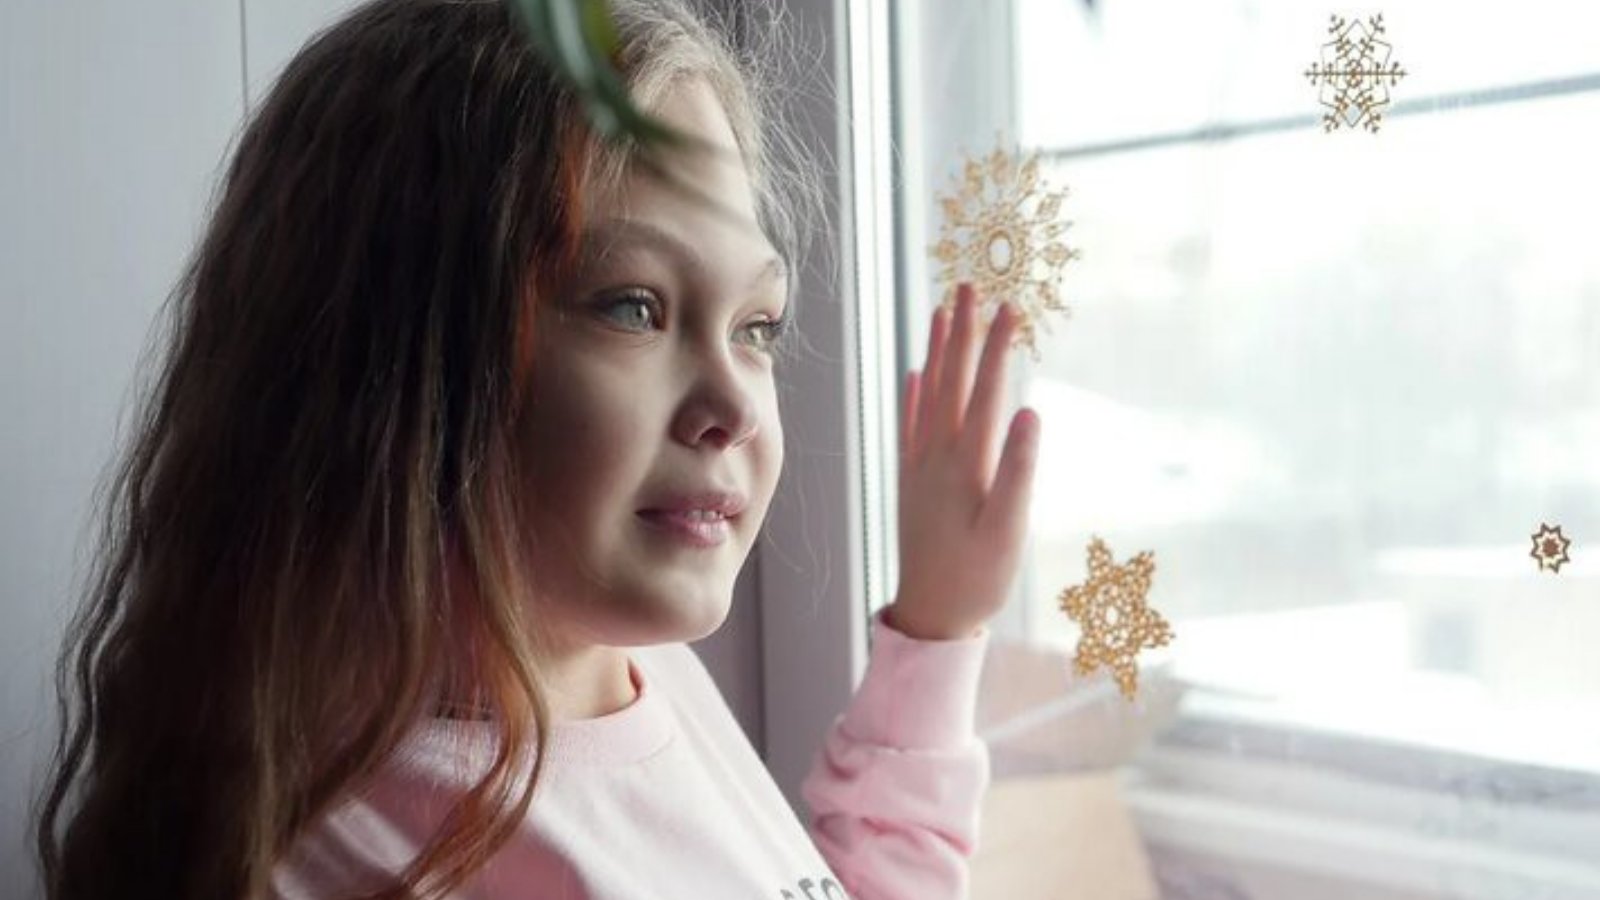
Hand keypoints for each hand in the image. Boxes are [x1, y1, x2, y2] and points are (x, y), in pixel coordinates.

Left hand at [887, 282, 1040, 640]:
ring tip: (941, 312)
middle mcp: (937, 455)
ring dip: (936, 351)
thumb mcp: (1009, 530)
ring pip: (929, 394)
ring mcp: (920, 466)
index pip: (984, 390)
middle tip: (968, 284)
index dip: (997, 346)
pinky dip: (915, 395)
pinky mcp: (911, 481)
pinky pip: (911, 425)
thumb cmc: (978, 576)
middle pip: (951, 380)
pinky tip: (917, 374)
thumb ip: (1018, 470)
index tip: (1009, 304)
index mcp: (966, 463)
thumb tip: (1029, 412)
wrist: (930, 614)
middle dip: (962, 331)